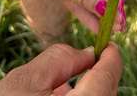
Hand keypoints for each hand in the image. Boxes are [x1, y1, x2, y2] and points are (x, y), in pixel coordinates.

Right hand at [0, 43, 121, 95]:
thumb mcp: (26, 80)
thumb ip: (61, 60)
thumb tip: (86, 53)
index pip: (108, 76)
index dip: (110, 56)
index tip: (107, 45)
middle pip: (105, 93)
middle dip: (100, 75)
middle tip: (90, 59)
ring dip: (87, 92)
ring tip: (65, 84)